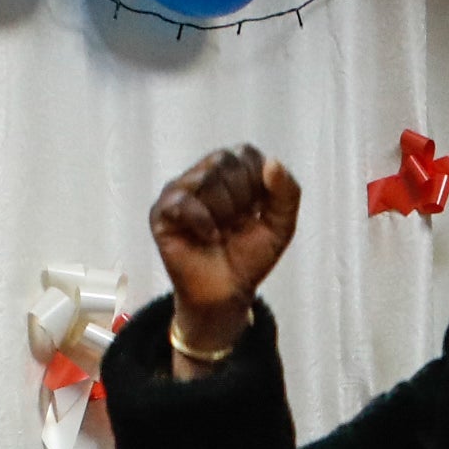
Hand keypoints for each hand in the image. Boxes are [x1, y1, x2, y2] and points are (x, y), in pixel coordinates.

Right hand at [151, 144, 299, 367]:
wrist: (227, 294)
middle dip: (240, 198)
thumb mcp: (281, 224)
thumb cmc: (249, 257)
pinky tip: (210, 237)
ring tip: (222, 233)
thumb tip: (272, 161)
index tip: (256, 212)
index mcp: (229, 170)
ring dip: (224, 212)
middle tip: (236, 226)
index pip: (246, 154)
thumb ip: (287, 192)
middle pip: (224, 162)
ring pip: (206, 178)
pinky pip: (183, 202)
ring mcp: (179, 191)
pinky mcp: (161, 213)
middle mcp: (201, 174)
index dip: (258, 184)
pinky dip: (203, 221)